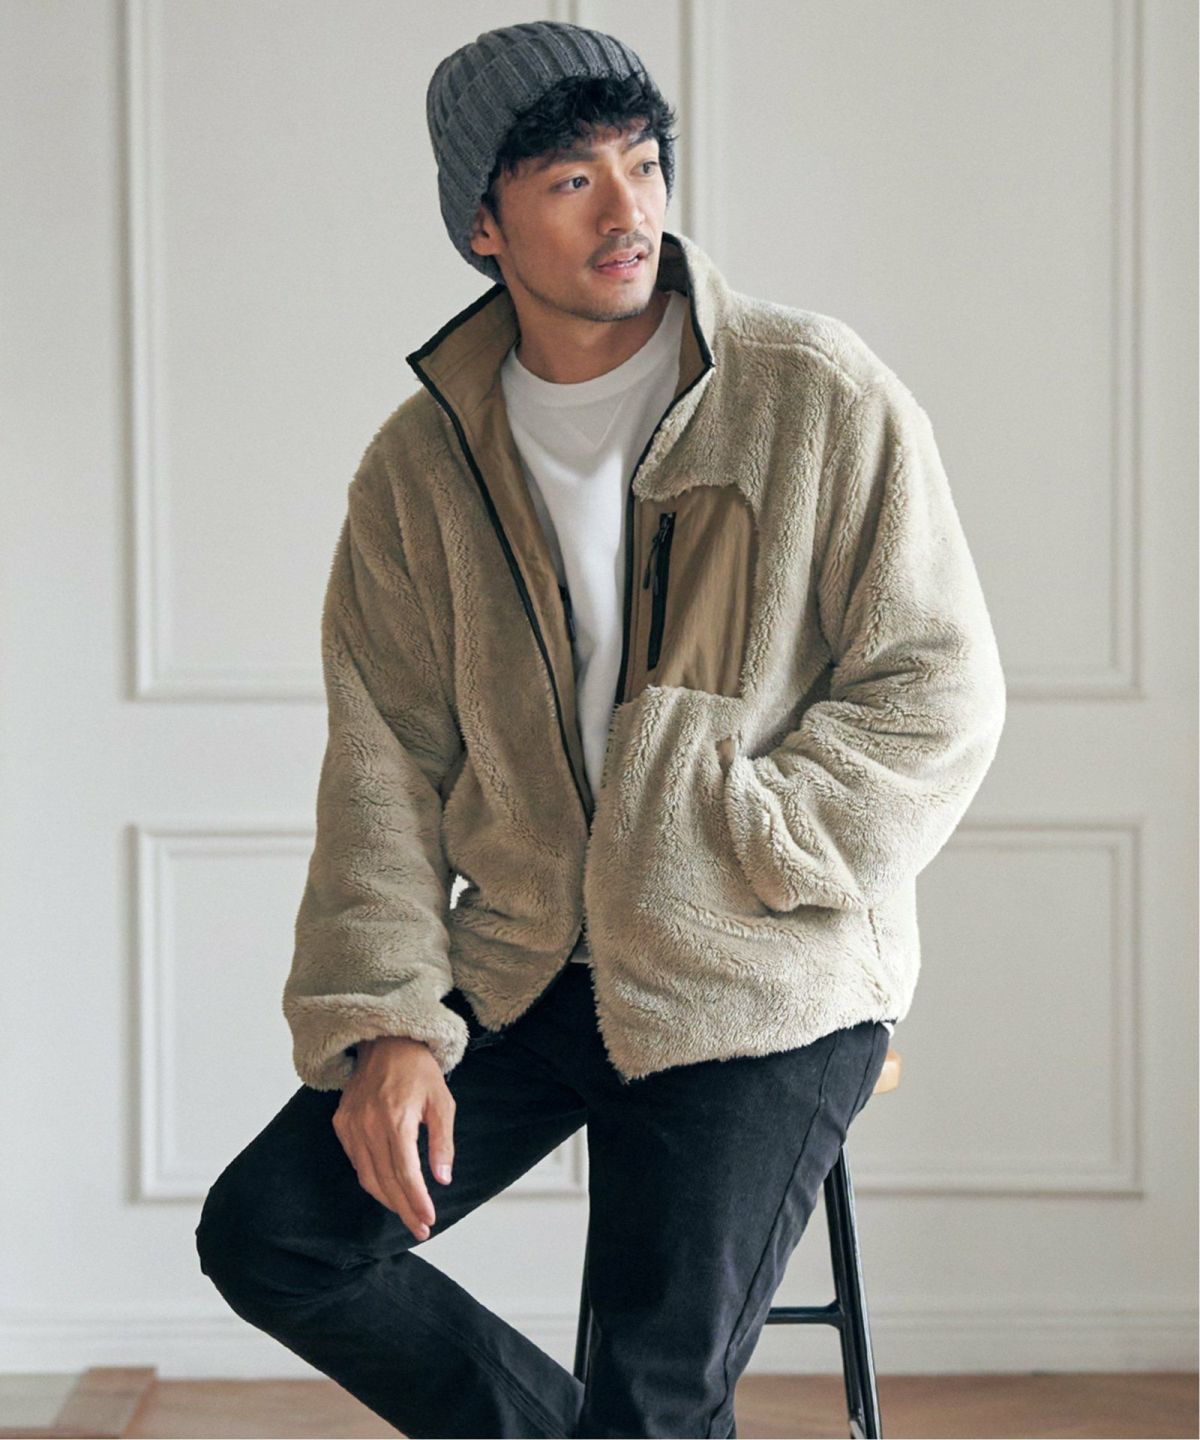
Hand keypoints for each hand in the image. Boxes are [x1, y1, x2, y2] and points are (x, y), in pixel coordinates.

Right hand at [332, 1036, 455, 1240]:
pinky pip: (357, 1162)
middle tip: (420, 1228)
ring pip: (368, 1177)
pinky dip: (372, 1179)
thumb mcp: (442, 1102)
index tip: (428, 1221)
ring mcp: (351, 1125)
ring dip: (387, 1200)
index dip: (416, 1202)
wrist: (386, 1041)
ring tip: (406, 1214)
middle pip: (386, 1182)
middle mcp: (369, 1125)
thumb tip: (443, 1179)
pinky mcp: (341, 1123)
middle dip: (404, 1209)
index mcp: (397, 1120)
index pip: (405, 1174)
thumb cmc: (419, 1070)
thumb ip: (442, 1142)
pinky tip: (387, 1187)